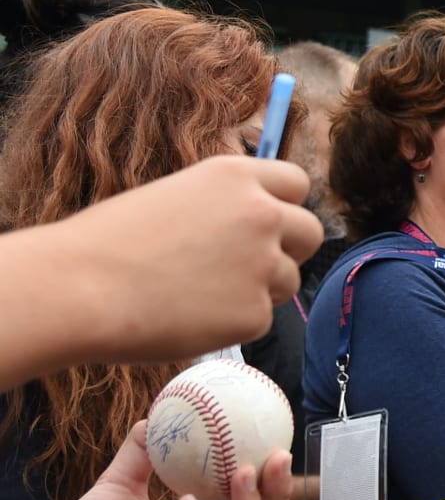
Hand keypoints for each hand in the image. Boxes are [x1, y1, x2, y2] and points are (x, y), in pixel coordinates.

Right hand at [64, 156, 323, 364]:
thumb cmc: (110, 243)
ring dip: (261, 289)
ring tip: (202, 293)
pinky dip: (234, 323)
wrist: (79, 288)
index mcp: (237, 176)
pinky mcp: (255, 313)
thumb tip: (256, 226)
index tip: (269, 224)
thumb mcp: (176, 197)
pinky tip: (191, 317)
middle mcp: (261, 214)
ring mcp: (263, 264)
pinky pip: (261, 319)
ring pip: (289, 280)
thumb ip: (225, 207)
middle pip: (310, 232)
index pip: (297, 184)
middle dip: (290, 249)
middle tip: (252, 266)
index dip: (284, 206)